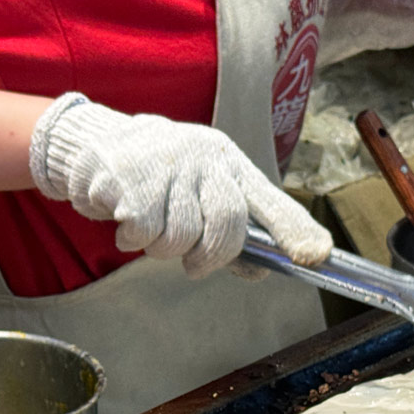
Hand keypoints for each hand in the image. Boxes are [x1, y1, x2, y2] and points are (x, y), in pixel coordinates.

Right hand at [29, 94, 331, 278]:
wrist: (100, 142)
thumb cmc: (162, 177)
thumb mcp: (203, 195)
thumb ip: (233, 233)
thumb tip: (259, 270)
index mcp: (230, 164)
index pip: (269, 201)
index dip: (294, 231)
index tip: (313, 257)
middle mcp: (206, 158)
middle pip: (226, 225)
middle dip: (208, 256)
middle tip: (193, 264)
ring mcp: (169, 164)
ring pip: (178, 237)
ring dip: (160, 247)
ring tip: (149, 225)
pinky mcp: (130, 176)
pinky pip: (140, 231)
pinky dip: (130, 238)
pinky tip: (123, 216)